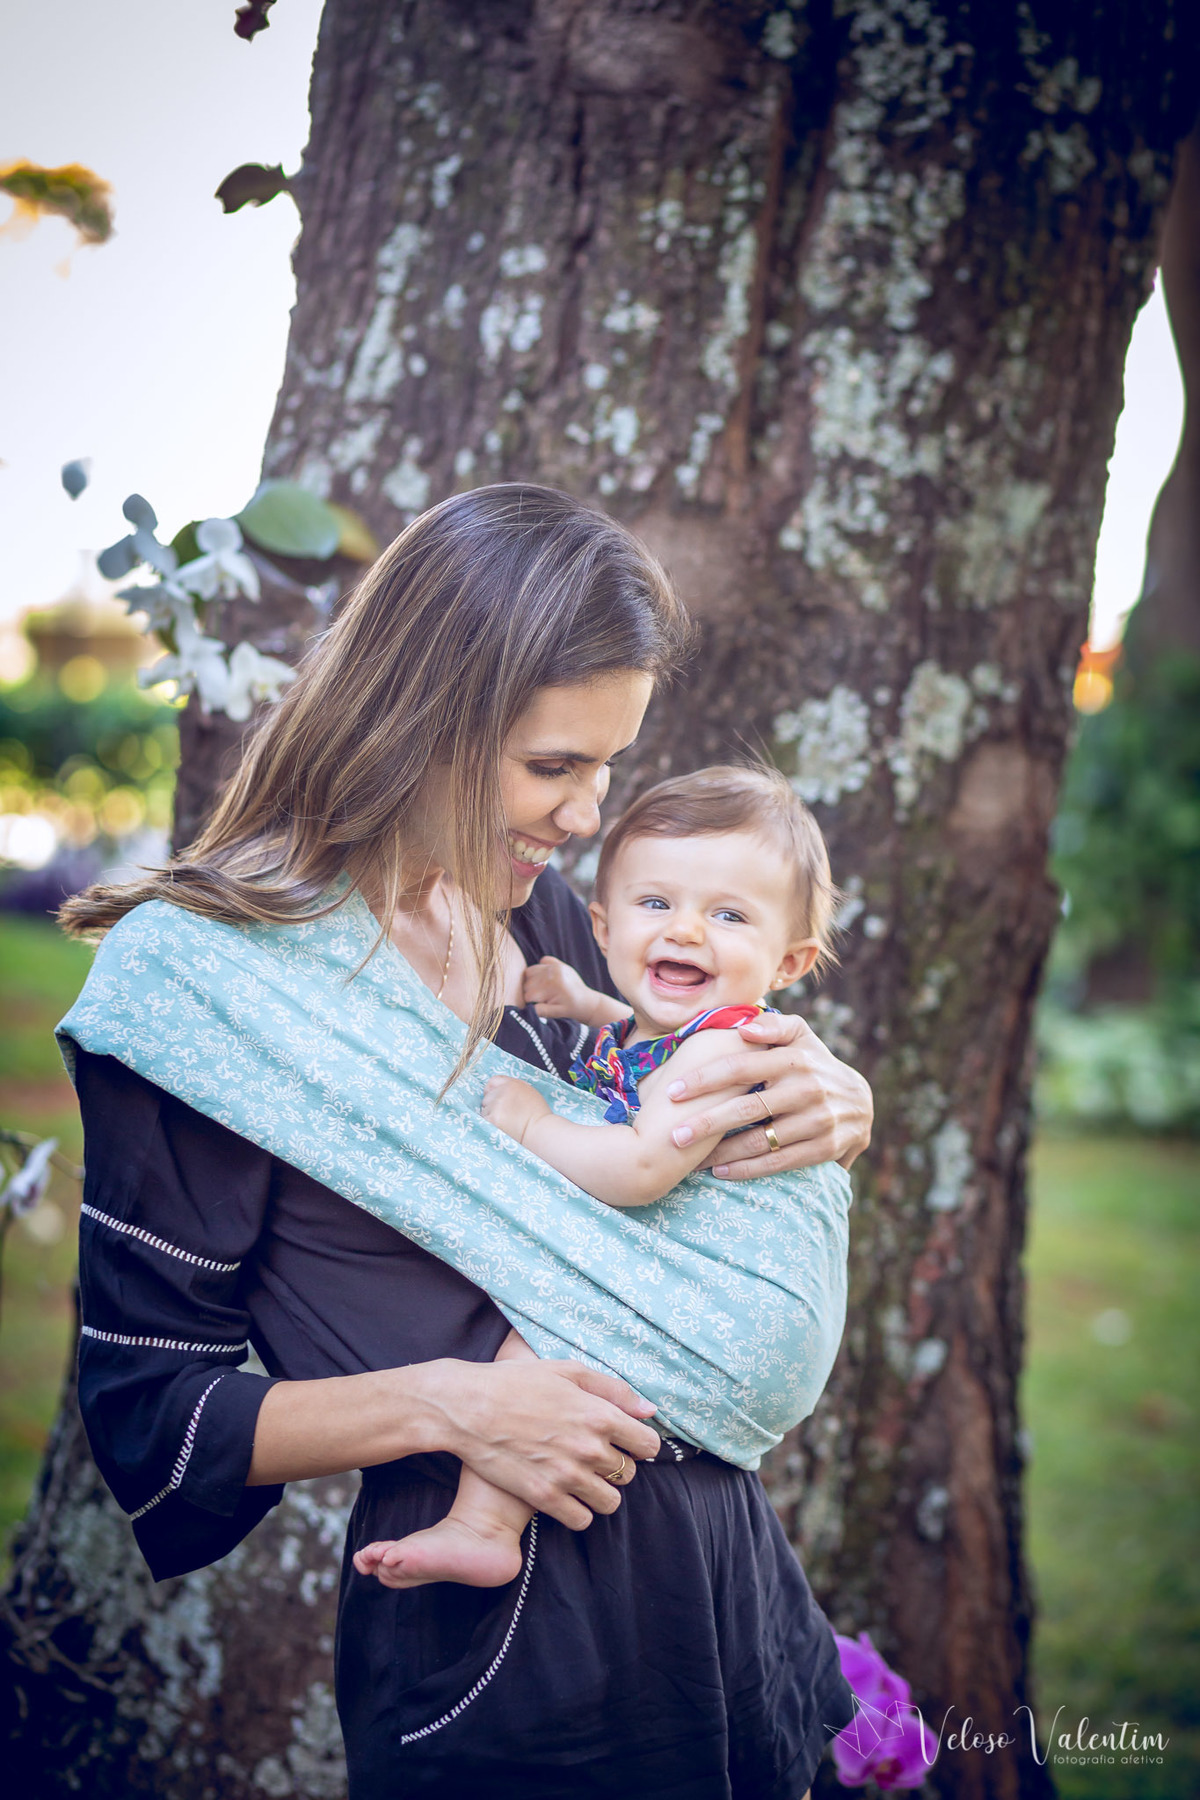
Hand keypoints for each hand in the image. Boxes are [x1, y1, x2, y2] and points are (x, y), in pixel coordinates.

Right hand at [417, 1356, 660, 1529]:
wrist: (468, 1407)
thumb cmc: (516, 1383)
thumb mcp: (567, 1372)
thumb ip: (613, 1390)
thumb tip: (648, 1410)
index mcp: (599, 1414)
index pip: (648, 1445)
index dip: (640, 1443)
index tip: (626, 1441)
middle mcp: (589, 1448)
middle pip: (629, 1473)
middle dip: (617, 1465)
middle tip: (595, 1455)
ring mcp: (567, 1476)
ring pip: (610, 1501)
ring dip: (601, 1491)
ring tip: (582, 1477)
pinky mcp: (544, 1497)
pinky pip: (582, 1520)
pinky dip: (578, 1511)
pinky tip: (566, 1494)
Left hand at [482, 1073, 551, 1143]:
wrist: (541, 1132)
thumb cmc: (538, 1115)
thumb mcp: (529, 1092)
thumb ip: (513, 1087)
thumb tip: (494, 1087)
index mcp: (512, 1084)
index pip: (492, 1081)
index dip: (494, 1091)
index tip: (498, 1100)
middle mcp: (502, 1092)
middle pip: (487, 1098)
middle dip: (493, 1106)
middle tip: (508, 1116)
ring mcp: (496, 1106)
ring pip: (484, 1111)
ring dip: (492, 1117)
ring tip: (508, 1124)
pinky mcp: (493, 1119)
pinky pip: (484, 1121)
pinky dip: (491, 1126)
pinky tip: (503, 1129)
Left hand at [522, 956, 630, 1027]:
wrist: (590, 1005)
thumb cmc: (574, 987)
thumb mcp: (566, 970)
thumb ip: (552, 963)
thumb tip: (540, 960)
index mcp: (556, 968)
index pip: (529, 972)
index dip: (531, 980)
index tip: (540, 987)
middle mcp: (555, 978)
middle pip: (527, 985)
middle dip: (531, 992)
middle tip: (544, 996)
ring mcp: (556, 993)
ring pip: (528, 997)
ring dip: (534, 1001)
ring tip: (546, 1002)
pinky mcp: (557, 1008)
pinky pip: (537, 1010)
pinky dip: (537, 1011)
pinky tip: (546, 1009)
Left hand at [664, 1012, 871, 1174]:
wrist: (860, 1102)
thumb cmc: (814, 1064)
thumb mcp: (801, 1036)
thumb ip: (773, 1025)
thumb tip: (744, 1027)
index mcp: (794, 1059)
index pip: (740, 1068)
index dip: (704, 1079)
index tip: (672, 1091)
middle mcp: (807, 1089)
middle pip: (746, 1109)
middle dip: (706, 1123)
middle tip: (673, 1135)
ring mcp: (818, 1121)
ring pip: (760, 1141)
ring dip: (721, 1152)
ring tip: (689, 1157)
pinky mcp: (824, 1148)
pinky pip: (779, 1162)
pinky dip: (747, 1169)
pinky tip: (720, 1171)